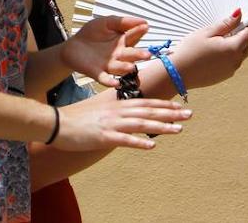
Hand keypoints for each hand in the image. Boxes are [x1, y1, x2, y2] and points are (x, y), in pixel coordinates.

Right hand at [49, 96, 191, 150]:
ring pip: (141, 123)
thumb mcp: (101, 109)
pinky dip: (138, 142)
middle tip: (189, 113)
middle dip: (170, 112)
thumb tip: (132, 113)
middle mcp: (117, 111)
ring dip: (161, 126)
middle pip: (148, 110)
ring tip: (179, 129)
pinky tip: (152, 145)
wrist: (57, 123)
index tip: (180, 106)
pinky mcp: (103, 137)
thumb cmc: (79, 118)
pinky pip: (124, 140)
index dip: (164, 104)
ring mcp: (111, 124)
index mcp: (117, 104)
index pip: (145, 102)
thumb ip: (117, 110)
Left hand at [61, 16, 151, 86]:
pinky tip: (115, 83)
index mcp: (122, 41)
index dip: (139, 31)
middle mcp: (119, 55)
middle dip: (139, 55)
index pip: (133, 36)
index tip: (145, 27)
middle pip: (131, 55)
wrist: (72, 46)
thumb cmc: (91, 33)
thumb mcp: (106, 23)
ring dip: (125, 68)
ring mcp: (109, 65)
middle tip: (147, 54)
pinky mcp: (98, 73)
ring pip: (120, 68)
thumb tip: (143, 21)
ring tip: (131, 67)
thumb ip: (122, 22)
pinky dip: (110, 82)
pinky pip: (105, 79)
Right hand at [169, 8, 247, 89]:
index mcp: (233, 48)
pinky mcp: (224, 77)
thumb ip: (226, 24)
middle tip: (222, 33)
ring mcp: (230, 71)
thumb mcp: (207, 32)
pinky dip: (227, 57)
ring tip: (214, 44)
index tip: (231, 24)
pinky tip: (211, 54)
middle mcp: (235, 61)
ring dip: (233, 47)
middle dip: (239, 37)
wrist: (177, 73)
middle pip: (247, 45)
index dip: (242, 26)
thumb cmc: (190, 52)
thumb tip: (239, 15)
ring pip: (240, 55)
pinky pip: (231, 64)